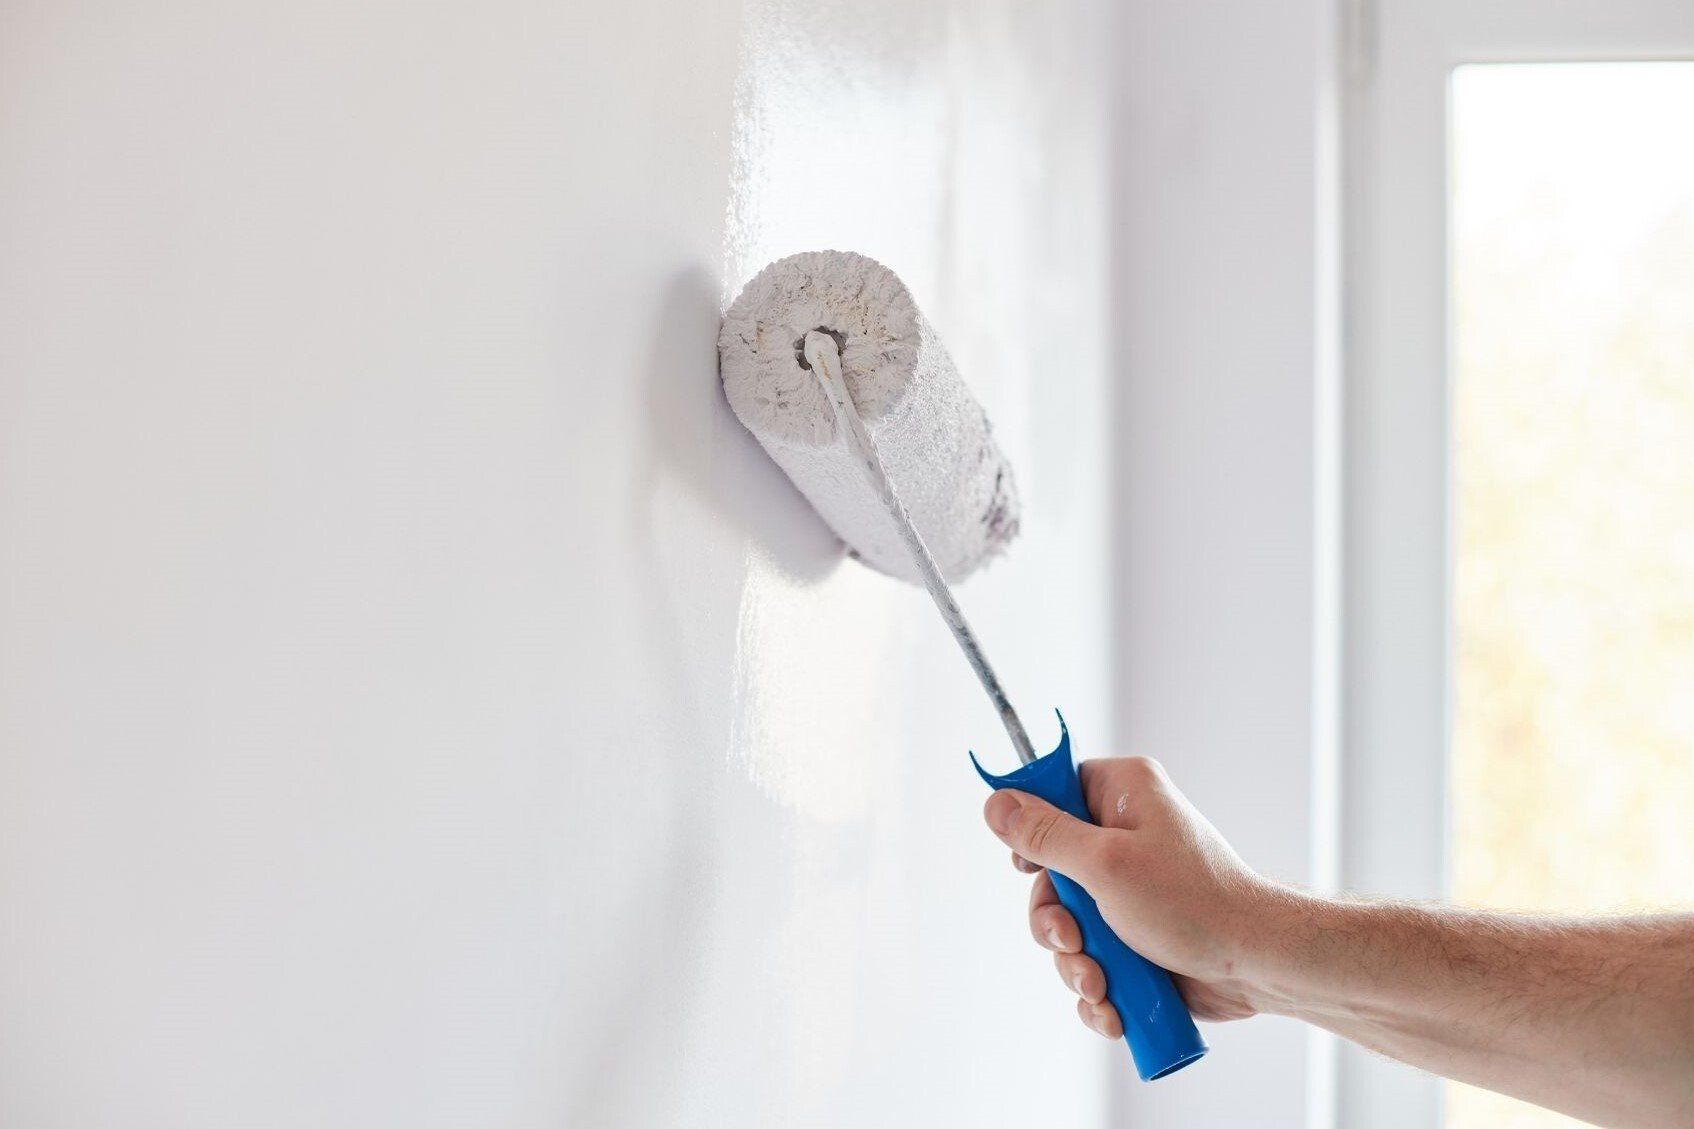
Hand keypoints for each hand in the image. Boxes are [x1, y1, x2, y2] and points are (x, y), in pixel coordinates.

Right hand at [982, 757, 1284, 1035]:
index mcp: (1122, 795)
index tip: (1029, 867)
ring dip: (1075, 964)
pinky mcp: (1134, 936)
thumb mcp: (1106, 864)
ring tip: (1101, 984)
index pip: (1053, 791)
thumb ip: (1045, 835)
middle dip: (1055, 924)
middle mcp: (1123, 836)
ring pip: (1066, 925)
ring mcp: (1128, 890)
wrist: (1256, 965)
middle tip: (1073, 942)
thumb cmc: (1194, 902)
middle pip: (1050, 873)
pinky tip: (1111, 1007)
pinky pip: (1091, 958)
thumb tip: (995, 802)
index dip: (1032, 830)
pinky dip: (1095, 987)